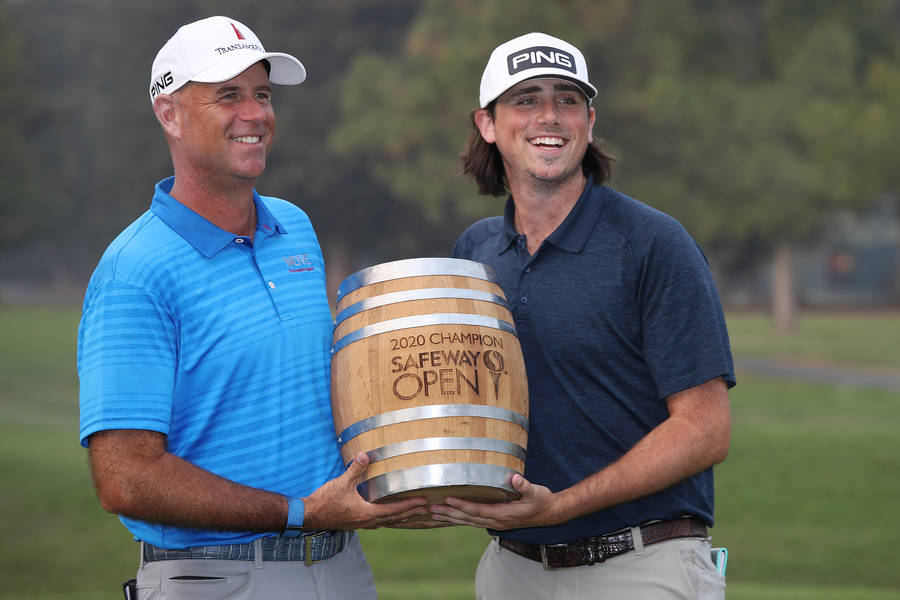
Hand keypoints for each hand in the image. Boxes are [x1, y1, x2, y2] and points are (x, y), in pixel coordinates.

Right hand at [302, 452, 426, 529]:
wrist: (309, 515)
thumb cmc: (325, 501)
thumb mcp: (341, 482)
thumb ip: (355, 469)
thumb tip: (365, 454)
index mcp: (367, 513)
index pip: (394, 510)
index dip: (409, 505)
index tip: (422, 501)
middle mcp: (366, 521)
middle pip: (393, 518)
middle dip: (409, 513)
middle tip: (423, 508)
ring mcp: (360, 523)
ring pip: (385, 522)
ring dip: (399, 518)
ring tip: (410, 514)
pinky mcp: (354, 522)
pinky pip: (376, 522)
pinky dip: (386, 519)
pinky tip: (385, 516)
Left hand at [429, 474, 556, 529]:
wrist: (549, 513)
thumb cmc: (542, 500)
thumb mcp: (536, 492)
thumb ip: (525, 486)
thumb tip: (515, 479)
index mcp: (503, 514)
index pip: (477, 510)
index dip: (462, 505)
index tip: (448, 499)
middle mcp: (497, 521)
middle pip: (468, 519)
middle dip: (450, 514)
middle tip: (432, 509)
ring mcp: (496, 523)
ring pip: (469, 522)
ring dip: (452, 518)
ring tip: (435, 514)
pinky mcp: (496, 521)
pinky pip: (474, 521)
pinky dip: (461, 519)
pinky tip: (452, 516)